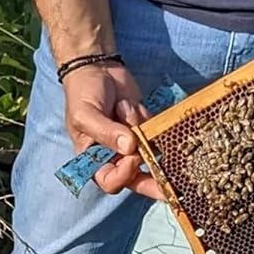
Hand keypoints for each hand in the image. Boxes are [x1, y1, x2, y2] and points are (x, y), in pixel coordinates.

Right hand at [62, 61, 161, 198]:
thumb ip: (106, 132)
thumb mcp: (86, 115)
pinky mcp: (146, 129)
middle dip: (153, 178)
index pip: (110, 182)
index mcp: (95, 161)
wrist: (97, 69)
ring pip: (150, 154)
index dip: (124, 176)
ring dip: (142, 132)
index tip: (132, 158)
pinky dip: (147, 119)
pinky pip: (156, 132)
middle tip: (171, 183)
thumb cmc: (83, 95)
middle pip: (137, 180)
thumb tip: (130, 147)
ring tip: (123, 106)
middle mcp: (116, 158)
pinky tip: (130, 103)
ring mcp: (133, 145)